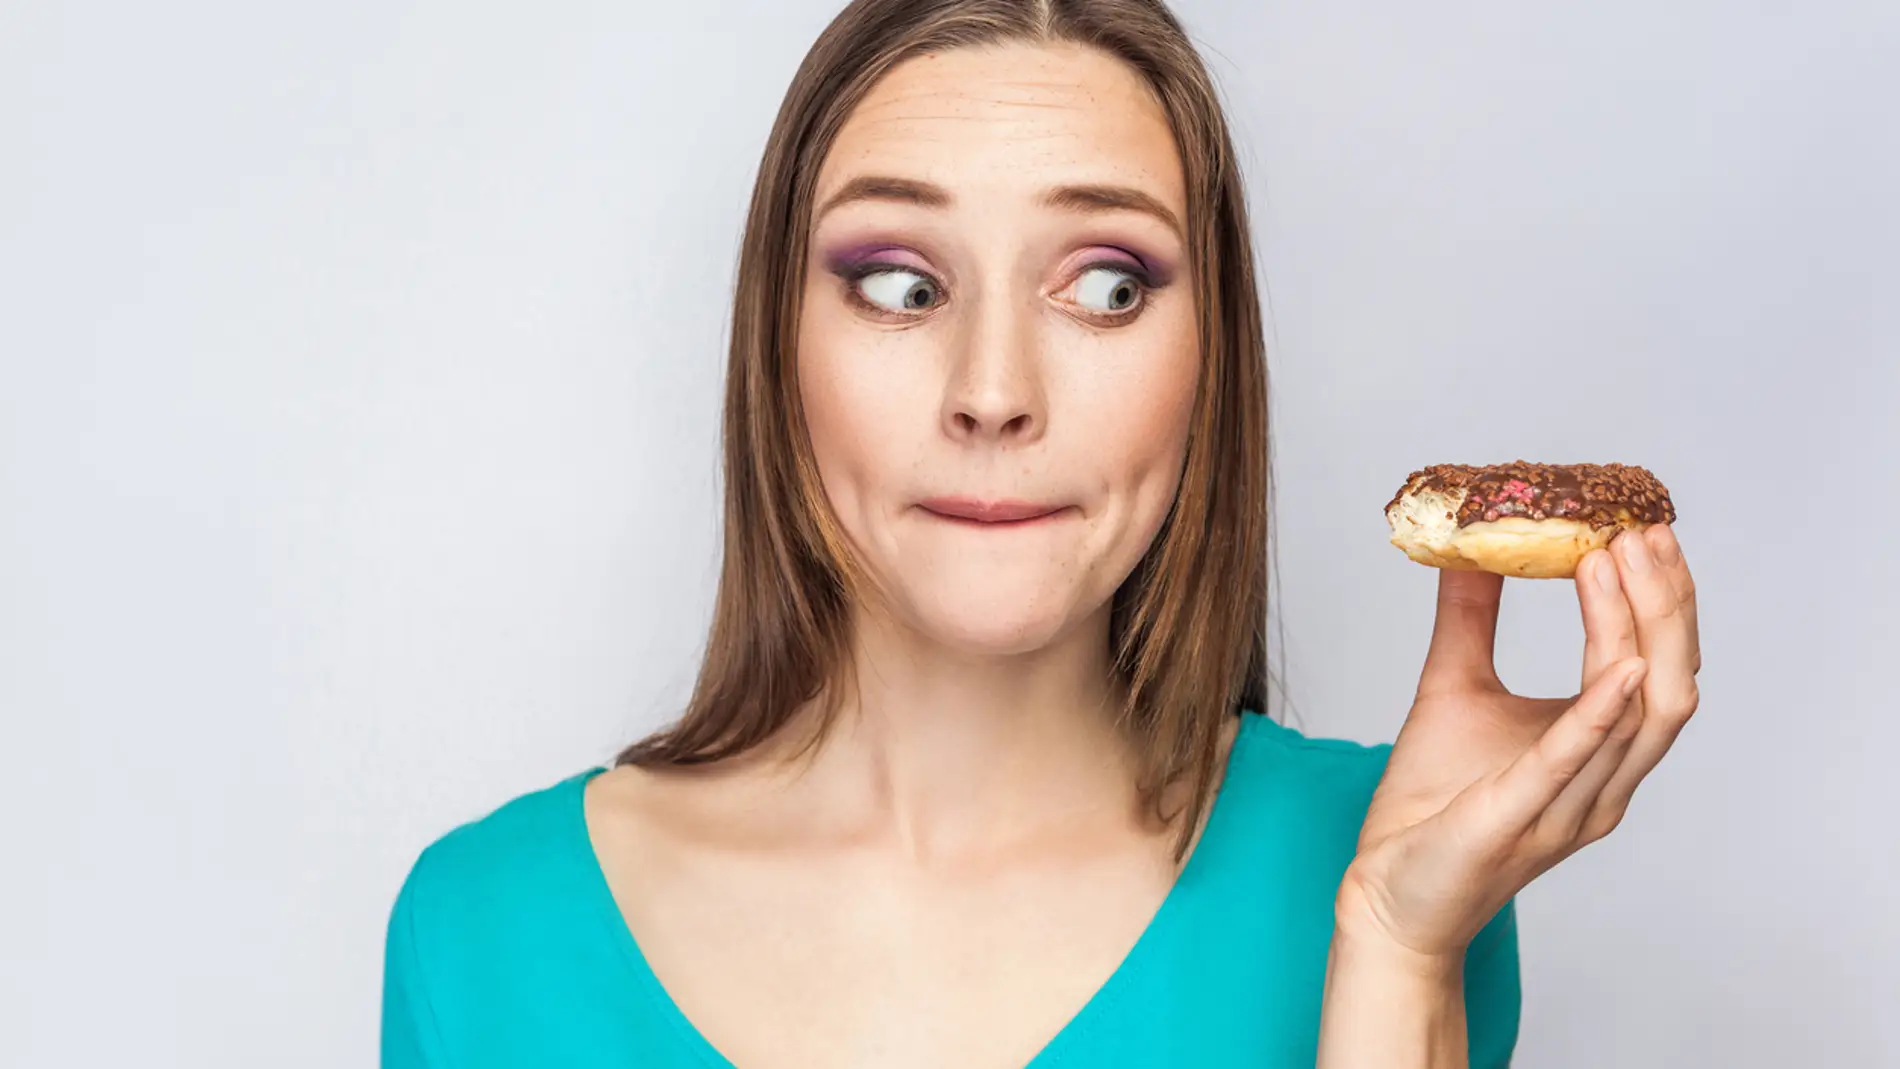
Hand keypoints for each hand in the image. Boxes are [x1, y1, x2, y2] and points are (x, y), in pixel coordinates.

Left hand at [1339, 524, 1700, 961]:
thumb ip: (1469, 619)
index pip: (1658, 666)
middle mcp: (1604, 783)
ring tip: (1615, 561)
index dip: (1661, 600)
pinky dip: (1600, 713)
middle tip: (1643, 532)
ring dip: (1633, 632)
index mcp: (1600, 753)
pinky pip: (1573, 764)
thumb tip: (1473, 543)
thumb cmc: (1433, 803)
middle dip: (1665, 605)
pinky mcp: (1518, 821)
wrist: (1387, 889)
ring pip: (1641, 717)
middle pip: (1671, 685)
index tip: (1643, 529)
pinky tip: (1620, 667)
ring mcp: (1569, 808)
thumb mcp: (1453, 688)